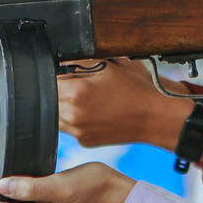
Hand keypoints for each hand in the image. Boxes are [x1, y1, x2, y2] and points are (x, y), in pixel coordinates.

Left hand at [57, 59, 193, 148]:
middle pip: (50, 99)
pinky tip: (95, 112)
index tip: (66, 73)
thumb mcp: (106, 64)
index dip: (56, 75)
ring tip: (88, 99)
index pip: (48, 80)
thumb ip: (78, 62)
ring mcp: (78, 131)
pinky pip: (70, 128)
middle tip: (81, 86)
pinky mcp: (84, 141)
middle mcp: (73, 115)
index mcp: (76, 92)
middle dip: (61, 90)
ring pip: (57, 115)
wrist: (154, 116)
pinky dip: (76, 119)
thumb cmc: (135, 89)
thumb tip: (59, 61)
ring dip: (65, 106)